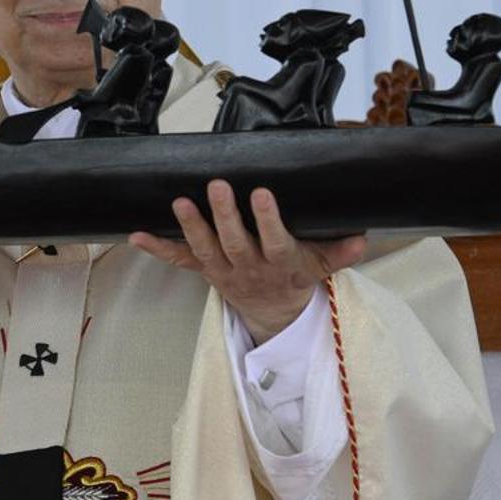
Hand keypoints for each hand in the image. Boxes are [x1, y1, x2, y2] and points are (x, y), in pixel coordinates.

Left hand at [130, 179, 366, 344]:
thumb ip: (341, 253)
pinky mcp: (204, 271)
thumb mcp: (323, 268)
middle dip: (224, 215)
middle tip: (217, 185)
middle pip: (234, 243)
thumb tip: (365, 238)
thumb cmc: (298, 277)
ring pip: (204, 250)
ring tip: (180, 202)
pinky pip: (178, 261)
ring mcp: (222, 271)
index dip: (267, 220)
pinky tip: (135, 236)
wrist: (275, 314)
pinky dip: (157, 250)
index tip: (262, 193)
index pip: (274, 242)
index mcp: (279, 264)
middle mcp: (248, 268)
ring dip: (191, 226)